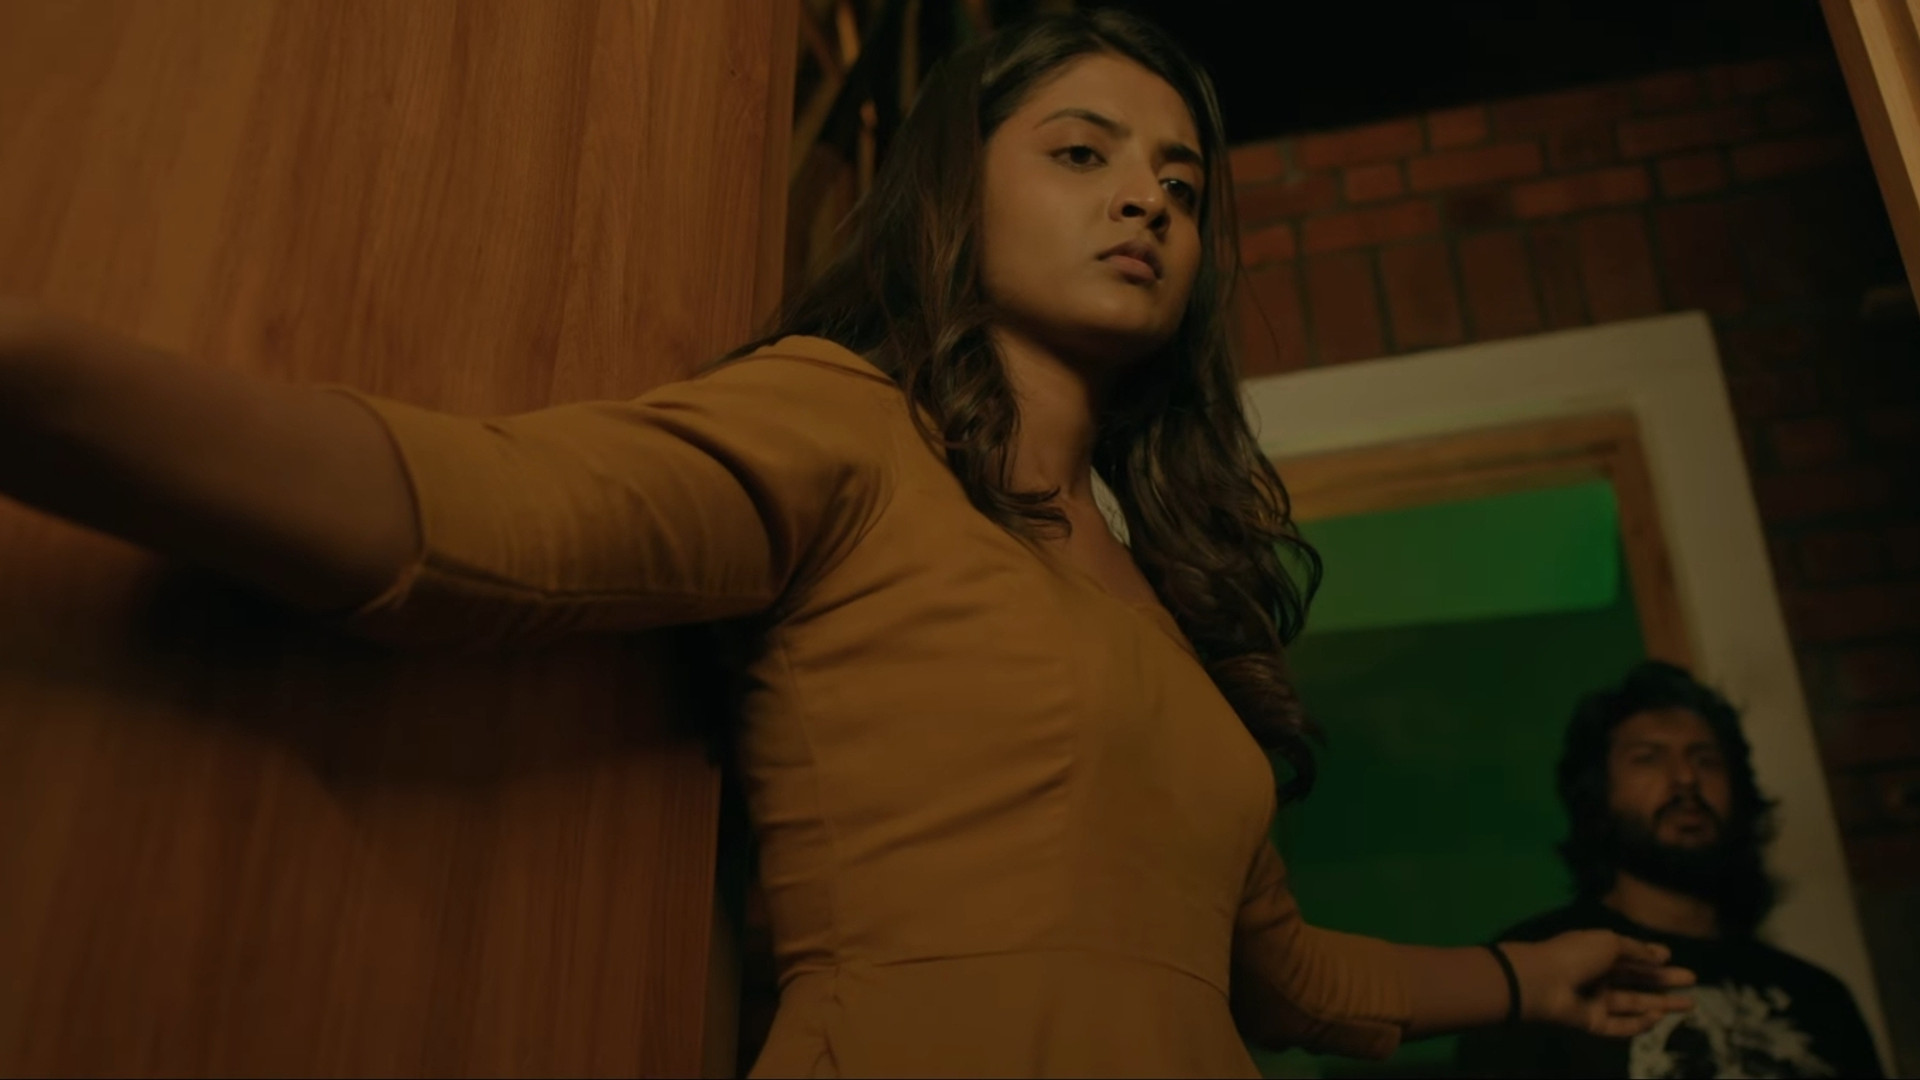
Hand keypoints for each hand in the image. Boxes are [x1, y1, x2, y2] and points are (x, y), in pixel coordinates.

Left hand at [1503, 930, 1695, 1037]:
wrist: (1541, 982)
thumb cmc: (1575, 954)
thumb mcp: (1609, 943)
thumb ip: (1636, 950)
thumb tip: (1660, 954)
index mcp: (1598, 952)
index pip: (1629, 956)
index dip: (1650, 956)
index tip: (1671, 957)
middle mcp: (1598, 976)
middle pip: (1637, 980)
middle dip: (1665, 981)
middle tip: (1693, 981)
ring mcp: (1596, 1001)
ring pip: (1633, 1004)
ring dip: (1660, 1004)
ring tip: (1689, 1004)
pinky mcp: (1594, 1023)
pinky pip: (1620, 1025)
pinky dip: (1639, 1023)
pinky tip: (1659, 1017)